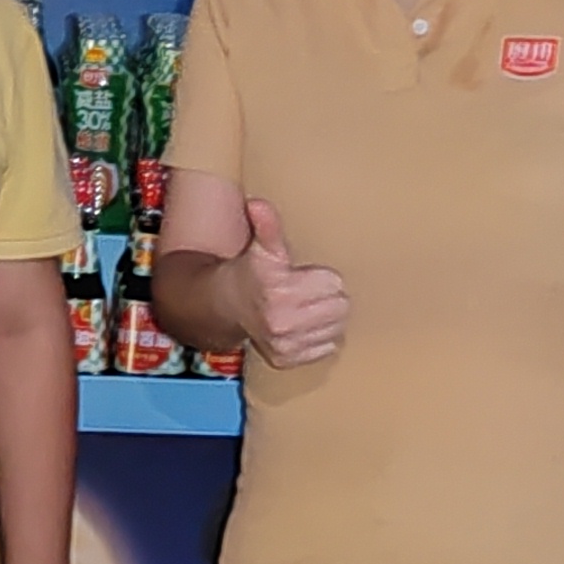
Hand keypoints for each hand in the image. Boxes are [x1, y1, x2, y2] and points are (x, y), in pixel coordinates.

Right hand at [223, 199, 350, 368]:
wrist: (223, 307)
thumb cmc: (249, 273)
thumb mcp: (261, 248)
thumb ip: (267, 225)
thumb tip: (257, 203)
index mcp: (280, 291)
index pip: (333, 283)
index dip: (322, 276)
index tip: (306, 275)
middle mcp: (283, 322)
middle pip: (340, 307)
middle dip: (329, 296)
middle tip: (310, 291)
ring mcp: (286, 345)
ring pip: (337, 328)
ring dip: (328, 318)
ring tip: (307, 308)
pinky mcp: (287, 360)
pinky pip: (327, 348)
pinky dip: (320, 337)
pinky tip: (304, 326)